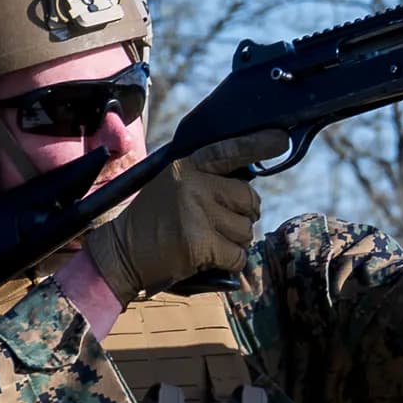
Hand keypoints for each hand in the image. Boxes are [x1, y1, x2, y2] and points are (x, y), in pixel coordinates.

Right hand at [83, 130, 287, 300]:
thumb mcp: (173, 188)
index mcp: (186, 166)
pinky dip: (231, 263)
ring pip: (246, 230)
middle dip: (243, 216)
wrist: (121, 253)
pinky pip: (238, 256)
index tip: (281, 139)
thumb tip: (248, 190)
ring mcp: (196, 213)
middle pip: (248, 198)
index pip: (229, 151)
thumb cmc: (152, 223)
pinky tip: (209, 260)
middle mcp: (193, 184)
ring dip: (234, 242)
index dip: (257, 145)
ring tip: (207, 242)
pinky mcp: (200, 242)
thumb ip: (206, 181)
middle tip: (219, 226)